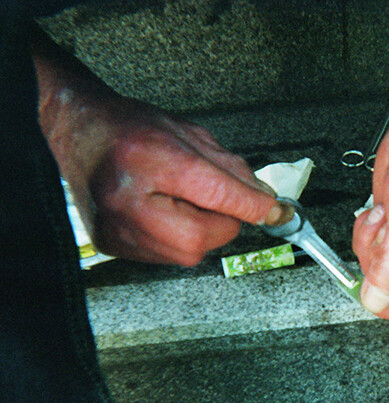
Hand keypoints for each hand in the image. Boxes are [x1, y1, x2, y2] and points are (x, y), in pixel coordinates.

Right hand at [32, 31, 286, 265]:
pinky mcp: (114, 246)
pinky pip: (170, 254)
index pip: (216, 193)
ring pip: (190, 253)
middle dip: (224, 221)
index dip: (252, 205)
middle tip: (214, 199)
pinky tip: (166, 211)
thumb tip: (264, 201)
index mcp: (150, 158)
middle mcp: (128, 201)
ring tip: (182, 200)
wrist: (78, 133)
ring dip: (203, 230)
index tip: (277, 212)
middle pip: (204, 236)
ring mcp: (117, 230)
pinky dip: (181, 236)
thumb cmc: (128, 128)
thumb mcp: (189, 134)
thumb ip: (231, 169)